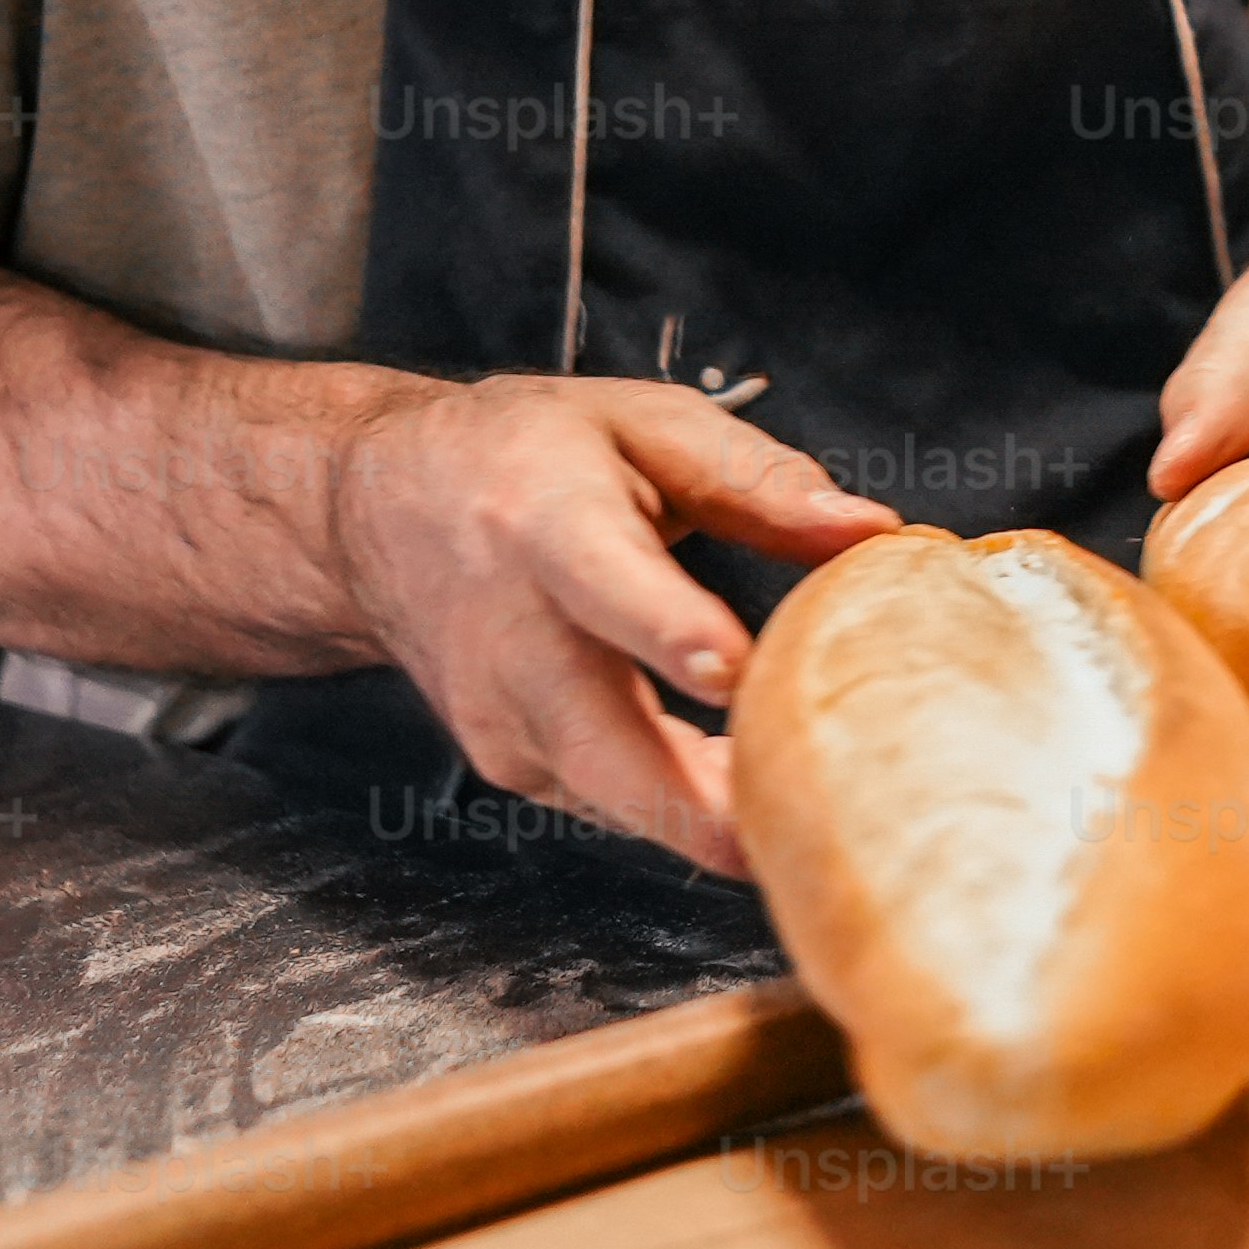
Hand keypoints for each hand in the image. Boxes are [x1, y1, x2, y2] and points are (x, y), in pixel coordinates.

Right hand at [326, 373, 894, 871]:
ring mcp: (503, 717)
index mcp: (546, 523)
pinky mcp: (513, 766)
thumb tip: (872, 530)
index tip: (734, 669)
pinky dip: (690, 808)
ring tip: (819, 813)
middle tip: (815, 821)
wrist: (375, 511)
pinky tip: (754, 790)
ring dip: (719, 815)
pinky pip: (619, 804)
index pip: (604, 584)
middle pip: (605, 744)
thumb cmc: (517, 457)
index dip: (668, 632)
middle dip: (709, 800)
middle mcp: (512, 636)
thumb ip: (758, 479)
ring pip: (621, 798)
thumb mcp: (639, 426)